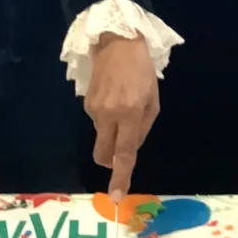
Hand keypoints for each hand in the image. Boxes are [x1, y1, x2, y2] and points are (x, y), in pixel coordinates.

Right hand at [85, 34, 159, 199]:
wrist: (116, 41)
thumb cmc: (141, 69)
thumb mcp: (152, 99)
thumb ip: (143, 128)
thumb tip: (130, 149)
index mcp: (128, 113)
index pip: (124, 152)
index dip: (120, 176)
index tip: (115, 196)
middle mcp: (107, 114)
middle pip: (102, 154)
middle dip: (111, 161)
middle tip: (122, 149)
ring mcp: (93, 109)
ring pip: (102, 136)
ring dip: (113, 132)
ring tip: (124, 105)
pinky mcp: (86, 102)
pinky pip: (99, 121)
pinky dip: (108, 119)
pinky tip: (114, 98)